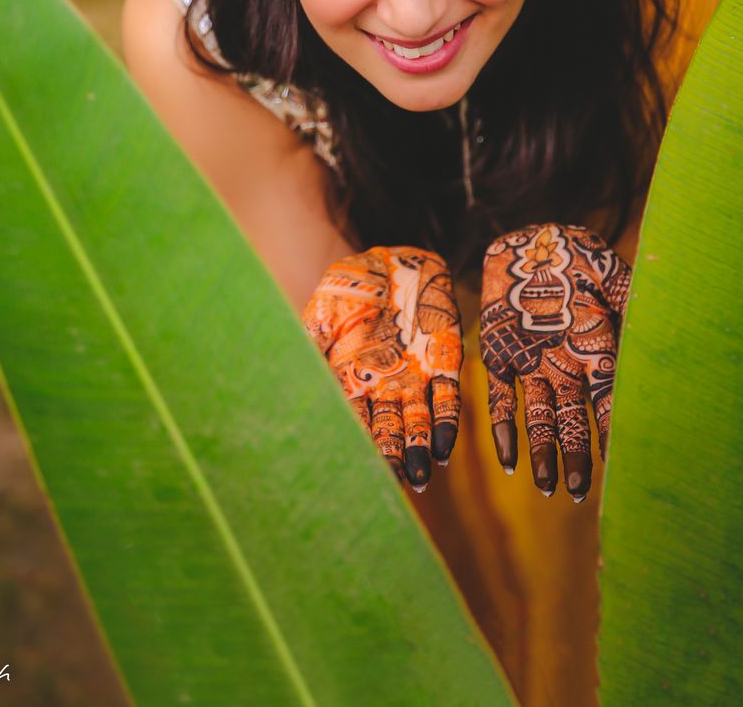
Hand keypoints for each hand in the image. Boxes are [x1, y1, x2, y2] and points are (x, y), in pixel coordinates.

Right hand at [301, 246, 463, 491]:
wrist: (392, 258)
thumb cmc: (353, 283)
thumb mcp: (324, 308)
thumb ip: (312, 340)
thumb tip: (295, 372)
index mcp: (353, 378)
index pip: (355, 423)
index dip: (357, 448)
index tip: (355, 475)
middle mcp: (385, 385)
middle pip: (389, 431)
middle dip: (392, 459)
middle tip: (394, 485)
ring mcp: (416, 376)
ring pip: (418, 423)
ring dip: (419, 449)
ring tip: (420, 475)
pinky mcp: (444, 360)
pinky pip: (447, 398)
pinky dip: (446, 424)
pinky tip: (445, 448)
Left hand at [479, 224, 630, 501]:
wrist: (531, 241)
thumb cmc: (576, 255)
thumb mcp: (608, 274)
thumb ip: (628, 301)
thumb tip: (655, 322)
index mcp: (595, 348)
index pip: (608, 399)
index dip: (613, 430)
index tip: (621, 462)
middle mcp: (565, 363)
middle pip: (574, 420)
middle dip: (577, 455)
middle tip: (580, 491)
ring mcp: (533, 362)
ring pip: (541, 418)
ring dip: (544, 452)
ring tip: (549, 487)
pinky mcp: (500, 355)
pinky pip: (501, 399)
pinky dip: (505, 430)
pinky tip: (508, 462)